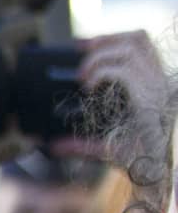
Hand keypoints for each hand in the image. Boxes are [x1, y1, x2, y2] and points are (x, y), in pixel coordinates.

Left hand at [52, 30, 171, 185]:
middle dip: (105, 39)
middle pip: (138, 38)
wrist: (154, 175)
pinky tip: (89, 87)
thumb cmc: (136, 160)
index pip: (142, 45)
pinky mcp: (149, 98)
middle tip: (79, 51)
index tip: (82, 44)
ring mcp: (157, 88)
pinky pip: (123, 71)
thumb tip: (51, 145)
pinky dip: (101, 73)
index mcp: (155, 84)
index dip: (113, 37)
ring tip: (83, 77)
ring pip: (130, 49)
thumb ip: (79, 142)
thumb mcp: (104, 146)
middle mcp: (160, 81)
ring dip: (99, 58)